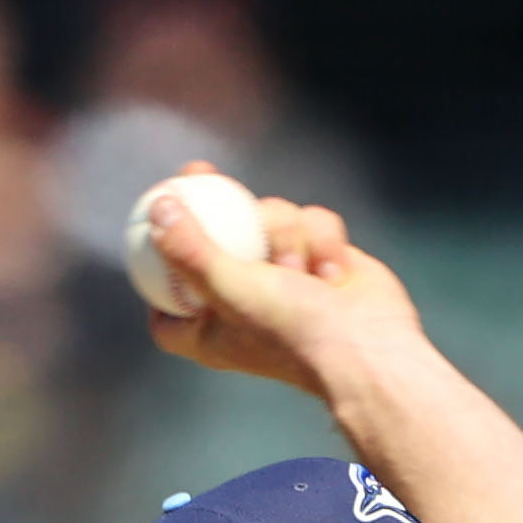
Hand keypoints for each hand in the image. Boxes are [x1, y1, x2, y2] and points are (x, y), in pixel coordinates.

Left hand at [142, 167, 426, 400]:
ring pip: (271, 220)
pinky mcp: (323, 261)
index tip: (154, 222)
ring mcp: (286, 280)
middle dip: (214, 208)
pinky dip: (323, 242)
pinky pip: (313, 223)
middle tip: (200, 173)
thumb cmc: (295, 333)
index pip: (167, 300)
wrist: (368, 350)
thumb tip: (159, 209)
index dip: (157, 263)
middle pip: (216, 242)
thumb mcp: (229, 288)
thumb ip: (189, 249)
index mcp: (209, 327)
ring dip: (287, 235)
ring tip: (300, 272)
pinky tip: (333, 274)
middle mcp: (243, 303)